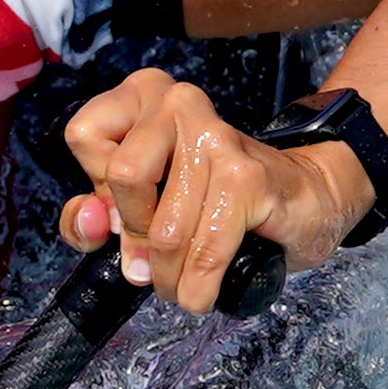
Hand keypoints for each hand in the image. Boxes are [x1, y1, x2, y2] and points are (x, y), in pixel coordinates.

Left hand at [54, 69, 373, 312]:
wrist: (303, 197)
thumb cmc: (213, 199)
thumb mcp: (139, 201)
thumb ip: (94, 213)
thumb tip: (92, 224)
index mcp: (144, 95)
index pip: (84, 133)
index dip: (98, 187)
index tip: (126, 208)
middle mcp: (179, 102)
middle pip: (123, 177)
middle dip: (135, 236)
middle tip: (150, 259)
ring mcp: (215, 137)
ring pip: (163, 228)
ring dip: (168, 276)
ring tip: (178, 284)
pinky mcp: (245, 177)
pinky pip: (204, 249)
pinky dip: (198, 285)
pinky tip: (202, 293)